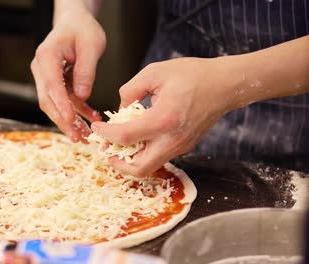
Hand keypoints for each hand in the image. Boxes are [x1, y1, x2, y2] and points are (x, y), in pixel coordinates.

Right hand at [30, 4, 104, 141]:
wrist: (74, 22)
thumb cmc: (82, 29)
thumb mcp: (91, 44)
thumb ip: (86, 70)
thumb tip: (82, 96)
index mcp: (47, 56)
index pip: (52, 85)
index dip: (61, 105)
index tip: (71, 120)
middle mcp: (42, 68)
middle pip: (48, 100)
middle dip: (62, 121)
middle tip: (77, 137)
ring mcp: (46, 77)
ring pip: (55, 104)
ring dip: (69, 121)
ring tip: (84, 136)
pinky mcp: (56, 83)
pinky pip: (65, 101)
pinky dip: (77, 111)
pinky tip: (91, 118)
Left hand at [91, 58, 233, 176]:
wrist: (224, 85)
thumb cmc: (192, 75)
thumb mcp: (154, 73)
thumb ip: (130, 90)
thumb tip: (120, 109)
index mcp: (164, 119)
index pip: (126, 136)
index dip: (106, 134)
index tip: (96, 127)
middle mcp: (173, 139)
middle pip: (139, 168)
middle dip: (117, 163)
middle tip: (106, 148)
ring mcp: (180, 146)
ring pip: (150, 167)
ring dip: (130, 161)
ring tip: (118, 145)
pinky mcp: (184, 146)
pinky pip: (159, 158)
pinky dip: (143, 154)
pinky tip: (136, 138)